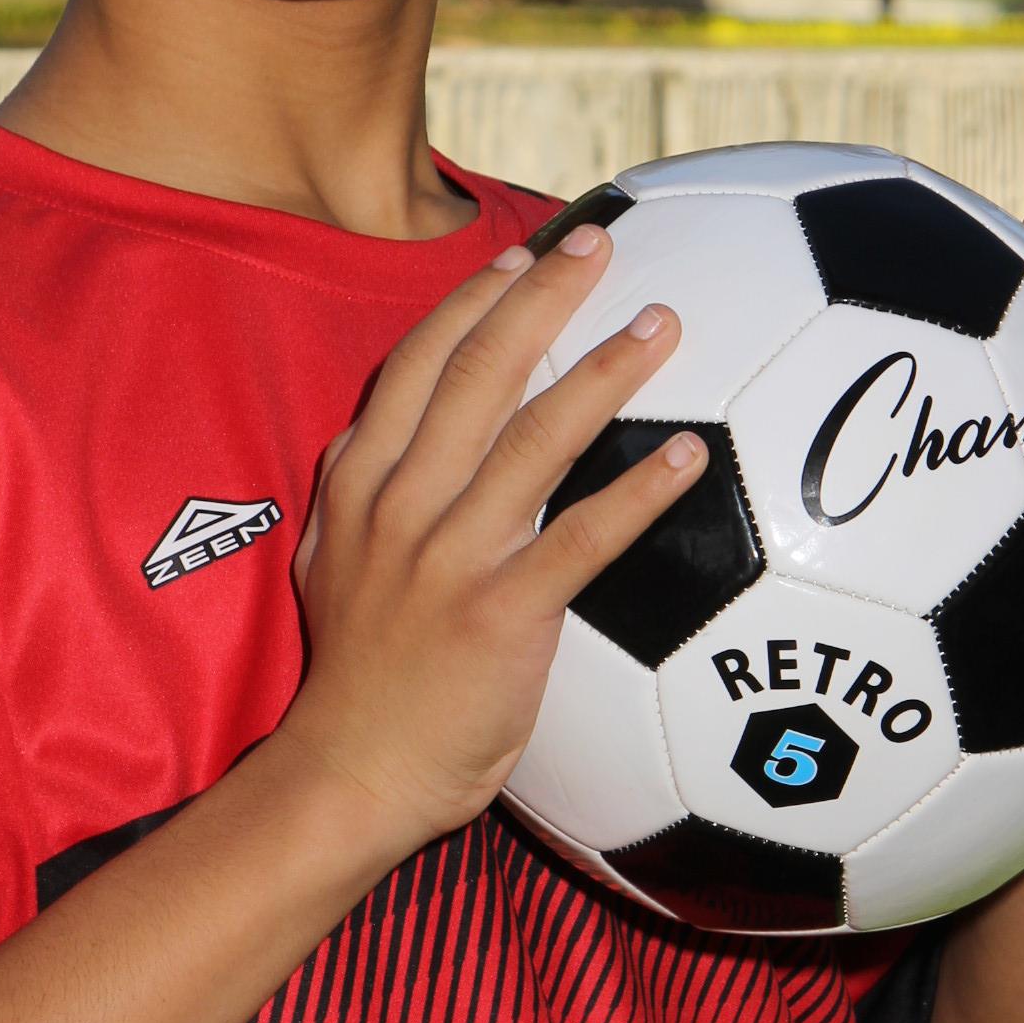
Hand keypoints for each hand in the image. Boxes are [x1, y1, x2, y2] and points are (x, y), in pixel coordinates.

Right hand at [284, 226, 705, 851]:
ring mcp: (446, 558)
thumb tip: (402, 437)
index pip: (417, 367)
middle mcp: (399, 506)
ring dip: (605, 373)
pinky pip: (581, 539)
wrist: (350, 777)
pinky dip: (639, 493)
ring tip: (662, 325)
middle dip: (541, 298)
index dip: (473, 303)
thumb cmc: (362, 679)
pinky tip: (691, 457)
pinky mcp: (498, 616)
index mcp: (360, 485)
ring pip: (534, 440)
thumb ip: (367, 495)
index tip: (522, 256)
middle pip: (477, 375)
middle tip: (601, 245)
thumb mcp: (331, 564)